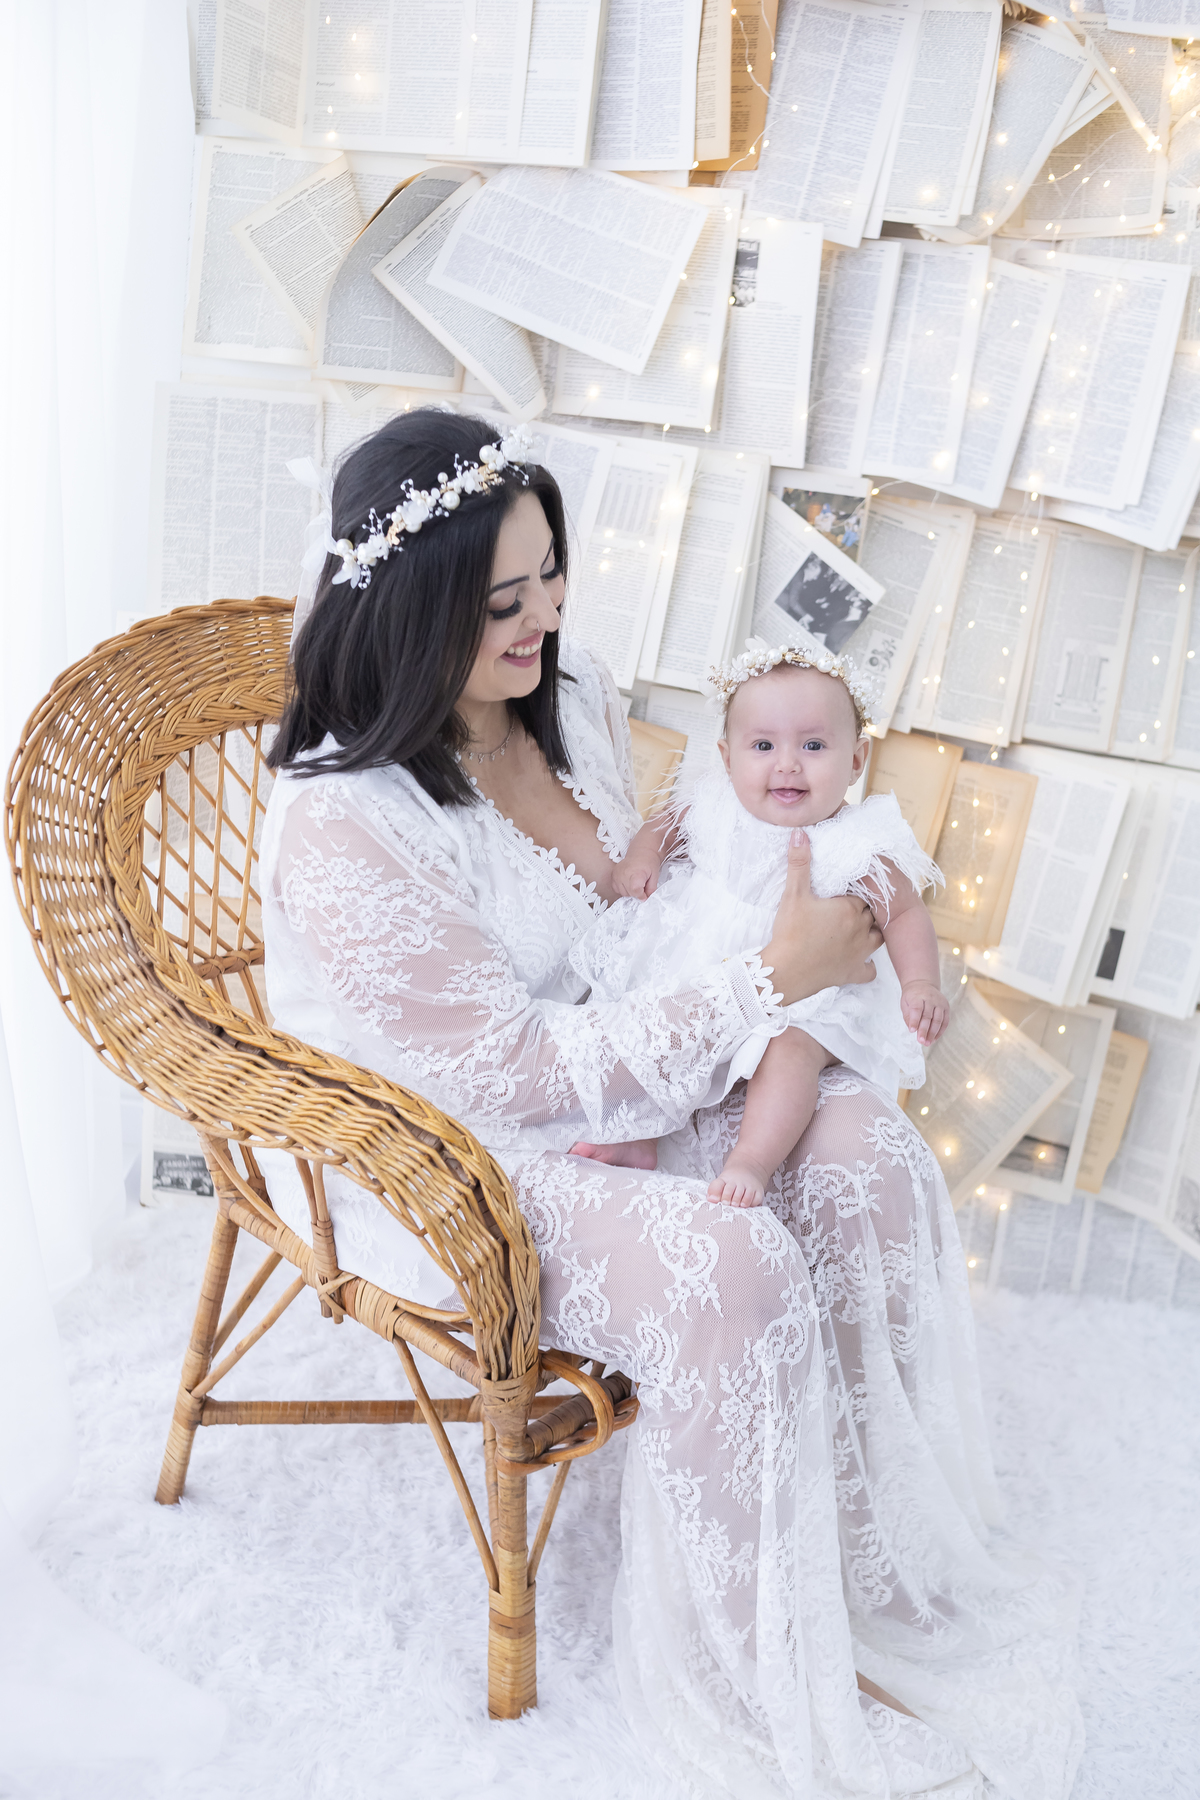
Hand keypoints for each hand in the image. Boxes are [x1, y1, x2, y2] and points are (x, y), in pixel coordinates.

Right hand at [612, 821, 667, 899]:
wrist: (642, 851)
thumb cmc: (649, 861)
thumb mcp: (655, 876)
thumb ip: (651, 889)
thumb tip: (646, 899)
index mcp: (636, 873)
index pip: (636, 892)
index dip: (642, 895)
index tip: (646, 893)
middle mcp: (624, 874)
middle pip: (629, 894)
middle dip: (637, 893)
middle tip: (642, 885)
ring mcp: (617, 874)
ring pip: (623, 893)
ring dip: (630, 891)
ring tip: (636, 882)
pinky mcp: (613, 875)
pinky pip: (616, 889)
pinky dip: (623, 888)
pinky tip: (629, 882)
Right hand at [758, 831, 882, 1005]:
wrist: (786, 971)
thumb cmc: (790, 932)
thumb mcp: (793, 894)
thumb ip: (799, 863)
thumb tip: (800, 833)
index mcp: (850, 909)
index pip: (861, 895)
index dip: (852, 894)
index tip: (840, 895)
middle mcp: (862, 930)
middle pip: (871, 915)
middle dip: (862, 911)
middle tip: (844, 910)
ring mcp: (861, 954)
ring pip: (878, 938)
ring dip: (871, 933)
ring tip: (856, 929)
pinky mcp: (853, 974)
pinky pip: (870, 970)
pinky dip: (867, 965)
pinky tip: (857, 960)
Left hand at [901, 980, 948, 1046]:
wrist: (923, 983)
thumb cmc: (912, 996)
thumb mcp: (905, 1002)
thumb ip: (908, 1015)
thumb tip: (912, 1029)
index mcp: (918, 996)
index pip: (917, 1009)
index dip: (914, 1020)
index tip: (912, 1031)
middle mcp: (930, 999)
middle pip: (928, 1016)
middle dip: (924, 1030)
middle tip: (921, 1041)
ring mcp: (940, 1003)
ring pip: (938, 1019)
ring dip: (933, 1033)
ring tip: (927, 1043)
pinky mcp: (946, 1007)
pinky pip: (945, 1021)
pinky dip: (940, 1031)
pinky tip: (934, 1039)